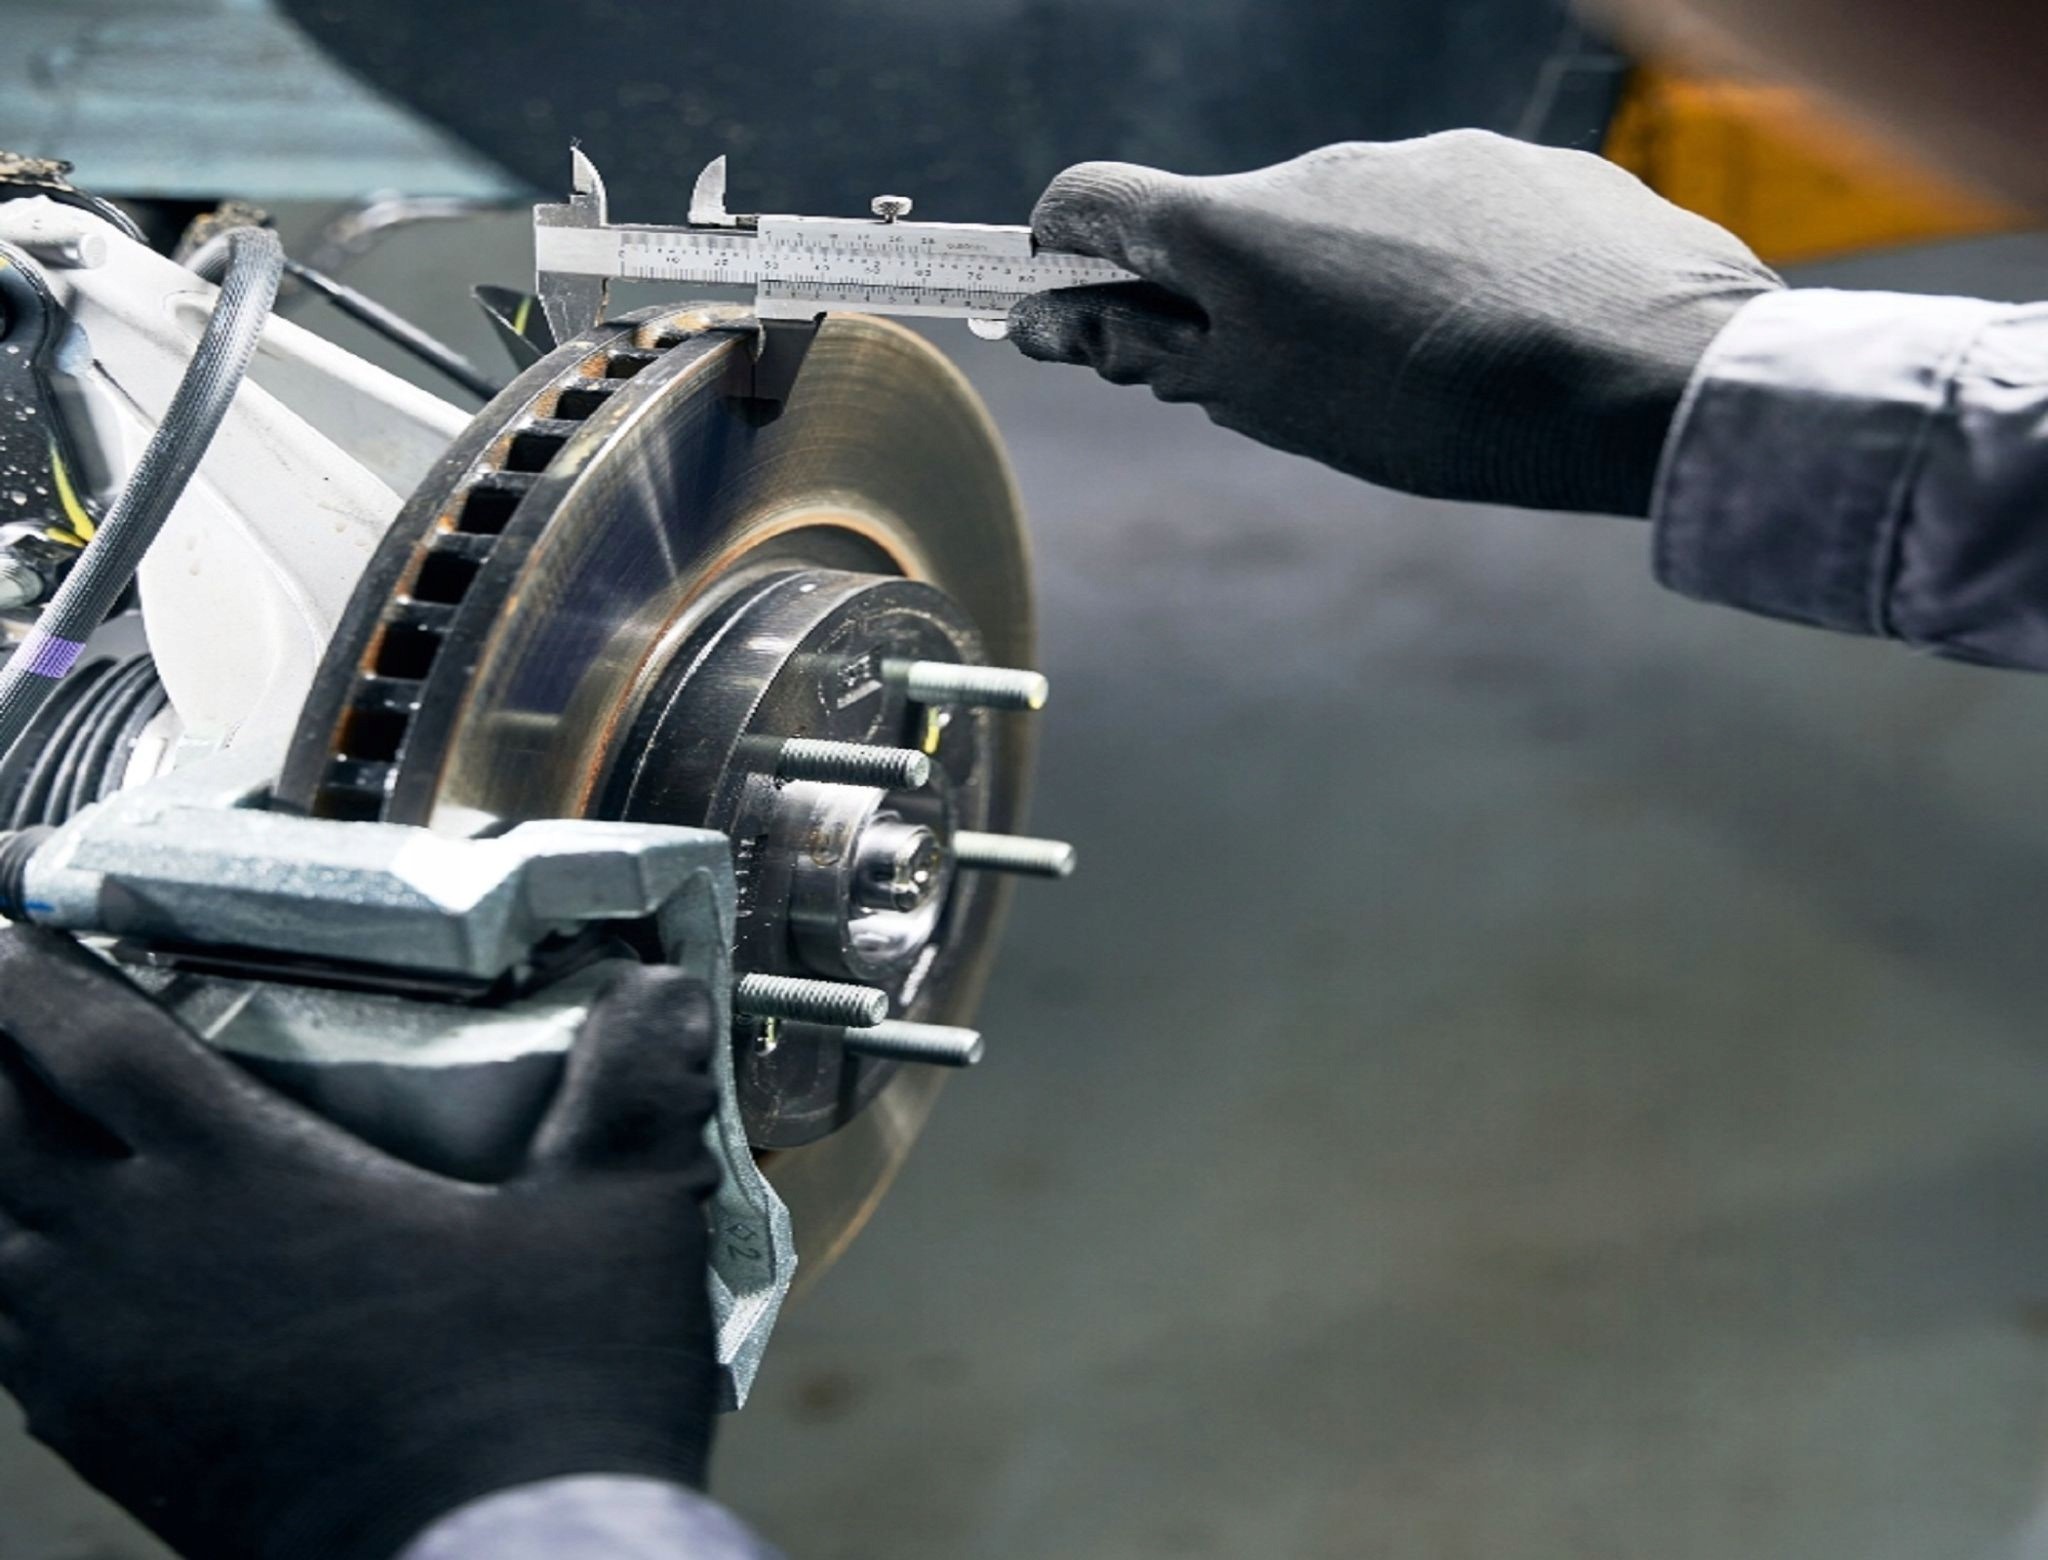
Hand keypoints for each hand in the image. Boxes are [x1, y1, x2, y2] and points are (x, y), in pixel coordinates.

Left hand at [0, 927, 723, 1559]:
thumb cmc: (549, 1400)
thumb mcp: (620, 1218)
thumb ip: (636, 1085)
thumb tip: (666, 989)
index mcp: (241, 1179)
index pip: (81, 1037)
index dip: (19, 959)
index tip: (0, 903)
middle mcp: (139, 1261)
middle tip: (7, 996)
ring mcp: (110, 1365)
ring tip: (28, 1114)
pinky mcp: (118, 1445)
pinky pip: (14, 1335)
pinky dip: (12, 1269)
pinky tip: (62, 1266)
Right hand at [1010, 131, 1782, 516]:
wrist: (1648, 376)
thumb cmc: (1443, 414)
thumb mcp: (1273, 405)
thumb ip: (1158, 353)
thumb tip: (1062, 317)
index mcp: (1239, 226)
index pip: (1092, 202)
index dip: (1066, 258)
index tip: (1082, 313)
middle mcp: (1321, 162)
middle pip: (1234, 223)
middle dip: (1236, 298)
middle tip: (1293, 386)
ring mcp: (1429, 150)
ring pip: (1350, 219)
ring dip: (1353, 285)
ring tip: (1426, 374)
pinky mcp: (1521, 158)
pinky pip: (1450, 212)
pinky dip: (1447, 267)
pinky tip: (1501, 334)